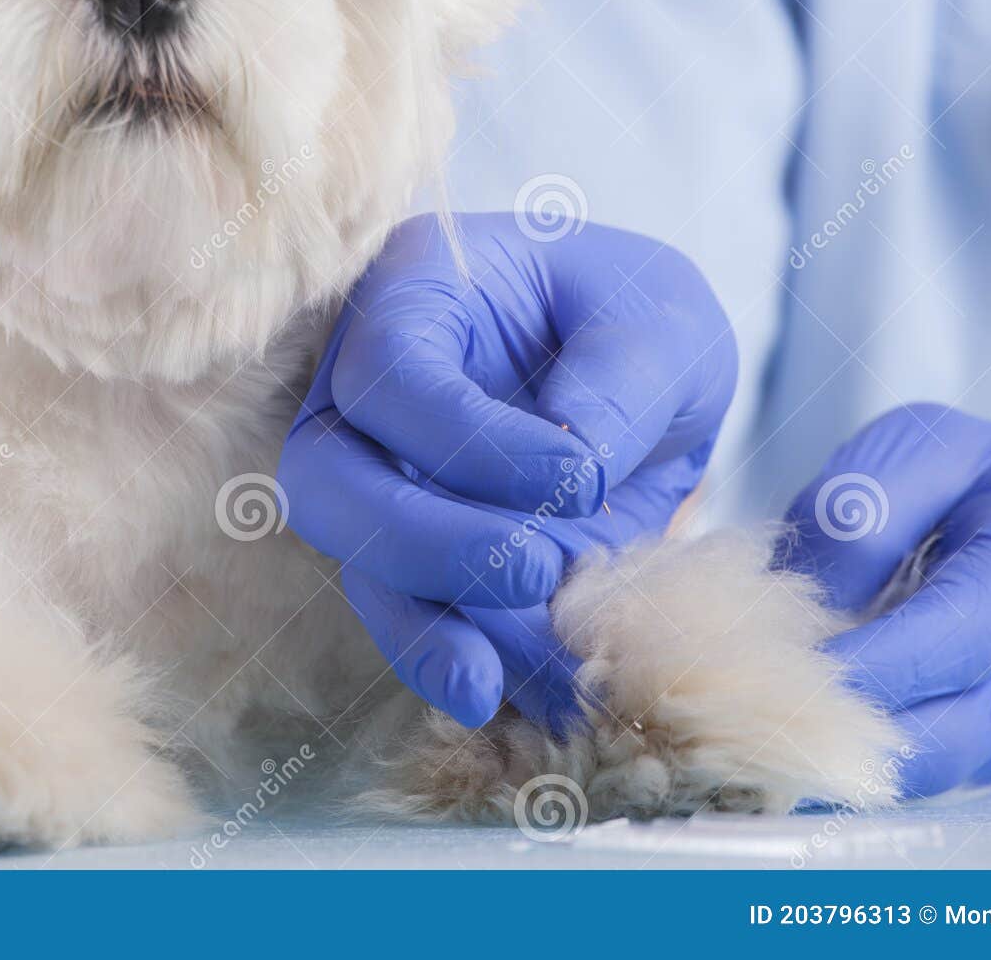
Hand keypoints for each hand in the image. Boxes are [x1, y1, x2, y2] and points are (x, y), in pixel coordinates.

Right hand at [279, 213, 735, 729]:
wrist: (644, 381)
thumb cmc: (637, 319)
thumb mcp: (660, 318)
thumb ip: (624, 375)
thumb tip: (575, 463)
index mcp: (414, 291)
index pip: (392, 370)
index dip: (470, 438)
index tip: (579, 476)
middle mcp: (365, 389)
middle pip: (330, 477)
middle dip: (420, 540)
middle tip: (537, 571)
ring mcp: (379, 477)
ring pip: (358, 562)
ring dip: (418, 626)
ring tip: (487, 684)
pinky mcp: (414, 556)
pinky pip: (410, 615)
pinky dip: (458, 659)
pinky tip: (515, 699)